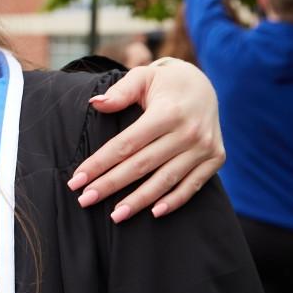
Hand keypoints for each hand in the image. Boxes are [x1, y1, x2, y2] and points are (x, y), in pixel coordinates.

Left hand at [67, 57, 224, 221]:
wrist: (204, 84)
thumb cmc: (164, 83)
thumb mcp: (142, 77)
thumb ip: (119, 92)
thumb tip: (96, 103)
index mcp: (167, 112)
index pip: (126, 144)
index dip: (99, 164)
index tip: (76, 180)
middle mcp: (188, 132)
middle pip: (142, 165)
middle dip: (111, 185)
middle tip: (85, 200)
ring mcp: (204, 147)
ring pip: (165, 180)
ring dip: (139, 200)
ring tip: (116, 215)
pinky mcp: (216, 158)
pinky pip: (193, 185)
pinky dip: (175, 201)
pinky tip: (154, 213)